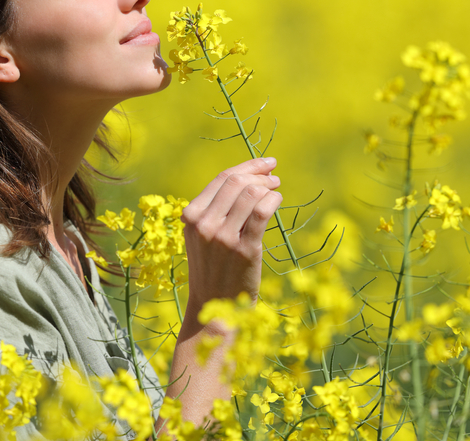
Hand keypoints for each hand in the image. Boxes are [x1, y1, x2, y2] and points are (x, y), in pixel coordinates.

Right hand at [180, 157, 281, 318]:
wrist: (214, 306)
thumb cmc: (213, 268)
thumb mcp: (201, 236)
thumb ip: (214, 209)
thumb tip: (246, 177)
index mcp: (191, 216)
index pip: (222, 179)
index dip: (247, 166)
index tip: (264, 163)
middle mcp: (204, 224)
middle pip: (237, 182)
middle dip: (260, 173)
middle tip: (274, 176)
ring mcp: (223, 237)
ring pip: (250, 194)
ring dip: (268, 186)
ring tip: (276, 189)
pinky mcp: (244, 249)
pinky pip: (262, 211)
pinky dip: (273, 199)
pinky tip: (277, 200)